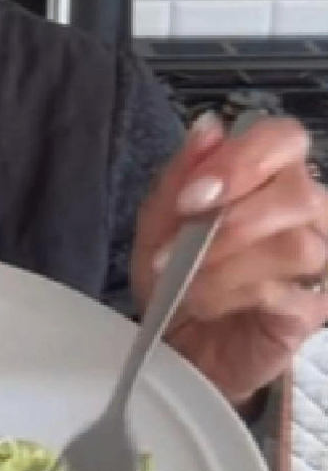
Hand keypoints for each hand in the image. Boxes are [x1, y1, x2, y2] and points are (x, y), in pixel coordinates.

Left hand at [131, 113, 327, 404]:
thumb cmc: (173, 272)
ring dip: (226, 261)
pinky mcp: (313, 309)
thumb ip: (183, 172)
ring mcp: (317, 261)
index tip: (192, 195)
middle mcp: (305, 210)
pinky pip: (284, 292)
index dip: (241, 162)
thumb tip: (209, 126)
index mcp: (268, 175)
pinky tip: (203, 301)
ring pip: (295, 246)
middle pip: (300, 193)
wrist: (174, 344)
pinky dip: (231, 293)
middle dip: (233, 218)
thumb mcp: (159, 219)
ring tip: (185, 278)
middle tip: (184, 238)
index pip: (284, 138)